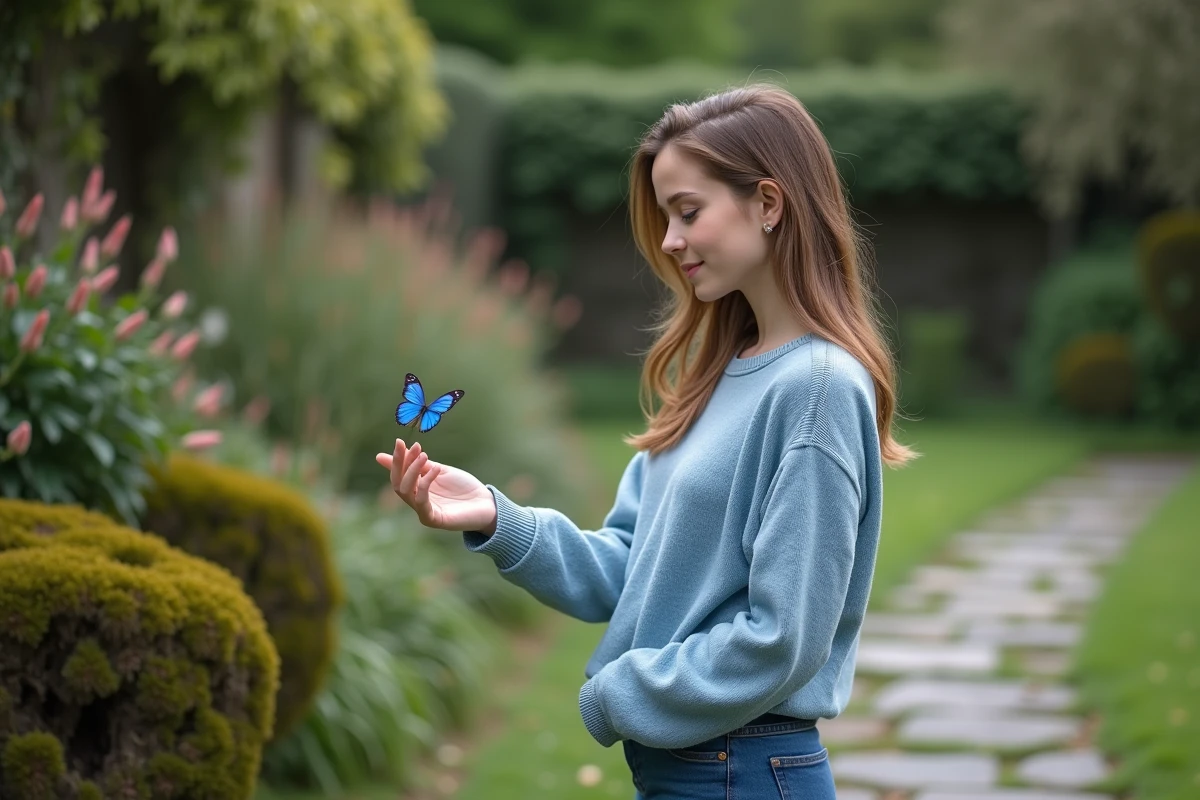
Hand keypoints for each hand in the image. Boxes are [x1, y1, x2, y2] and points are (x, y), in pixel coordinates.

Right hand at [375, 439, 497, 534]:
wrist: (485, 503)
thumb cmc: (463, 487)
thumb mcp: (439, 470)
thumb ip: (420, 464)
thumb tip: (397, 449)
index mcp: (417, 490)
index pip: (398, 476)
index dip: (397, 459)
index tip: (399, 442)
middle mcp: (417, 502)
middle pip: (398, 484)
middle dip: (401, 463)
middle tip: (409, 446)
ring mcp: (424, 512)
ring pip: (406, 491)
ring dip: (412, 470)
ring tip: (424, 455)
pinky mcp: (433, 520)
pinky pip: (422, 501)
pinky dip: (426, 482)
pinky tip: (436, 469)